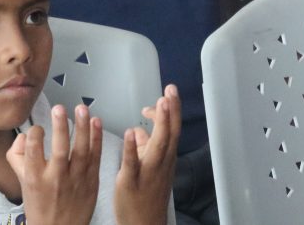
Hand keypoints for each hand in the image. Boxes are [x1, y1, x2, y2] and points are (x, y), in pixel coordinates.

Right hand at [6, 104, 102, 224]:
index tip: (37, 129)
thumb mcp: (21, 182)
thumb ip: (17, 156)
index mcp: (35, 177)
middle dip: (60, 126)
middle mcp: (56, 178)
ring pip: (81, 150)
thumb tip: (24, 136)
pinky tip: (96, 122)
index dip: (35, 133)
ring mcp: (76, 180)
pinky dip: (97, 138)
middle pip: (60, 149)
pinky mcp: (91, 181)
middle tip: (59, 108)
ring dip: (83, 127)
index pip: (33, 149)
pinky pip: (96, 156)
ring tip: (81, 108)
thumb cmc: (40, 205)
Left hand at [114, 85, 180, 224]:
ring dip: (159, 124)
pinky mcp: (131, 182)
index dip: (172, 111)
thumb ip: (144, 146)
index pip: (172, 130)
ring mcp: (148, 172)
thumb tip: (140, 130)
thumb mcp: (150, 166)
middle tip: (170, 91)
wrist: (144, 224)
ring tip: (159, 104)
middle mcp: (161, 163)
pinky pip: (133, 163)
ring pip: (157, 146)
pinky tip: (131, 133)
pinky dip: (133, 148)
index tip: (167, 93)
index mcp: (165, 158)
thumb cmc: (146, 194)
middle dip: (171, 111)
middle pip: (169, 134)